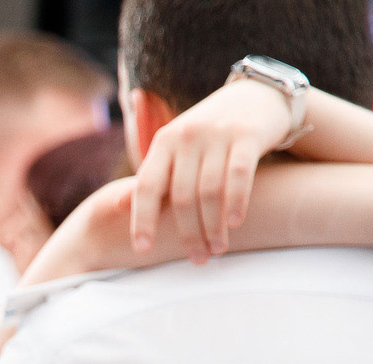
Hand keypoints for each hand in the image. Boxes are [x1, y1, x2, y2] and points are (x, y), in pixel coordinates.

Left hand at [132, 78, 295, 258]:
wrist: (257, 95)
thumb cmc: (209, 133)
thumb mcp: (176, 149)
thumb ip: (153, 177)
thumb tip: (114, 207)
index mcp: (164, 142)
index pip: (146, 186)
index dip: (141, 219)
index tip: (142, 249)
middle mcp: (187, 136)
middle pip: (181, 196)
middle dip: (188, 233)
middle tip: (198, 259)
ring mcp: (218, 134)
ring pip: (209, 191)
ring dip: (213, 226)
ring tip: (217, 249)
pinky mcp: (247, 135)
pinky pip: (238, 175)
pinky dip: (235, 202)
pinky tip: (234, 224)